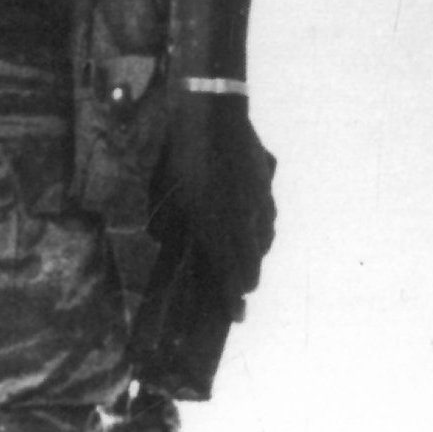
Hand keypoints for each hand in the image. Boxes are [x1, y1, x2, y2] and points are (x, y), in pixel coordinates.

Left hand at [164, 91, 277, 299]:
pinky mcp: (266, 181)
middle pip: (252, 261)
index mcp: (214, 223)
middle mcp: (240, 217)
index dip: (232, 299)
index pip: (228, 272)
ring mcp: (257, 198)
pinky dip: (263, 227)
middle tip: (244, 291)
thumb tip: (163, 241)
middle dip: (247, 280)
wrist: (213, 114)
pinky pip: (268, 213)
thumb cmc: (182, 154)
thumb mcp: (164, 192)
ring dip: (257, 254)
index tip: (238, 317)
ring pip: (264, 238)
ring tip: (251, 262)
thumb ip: (166, 222)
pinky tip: (258, 226)